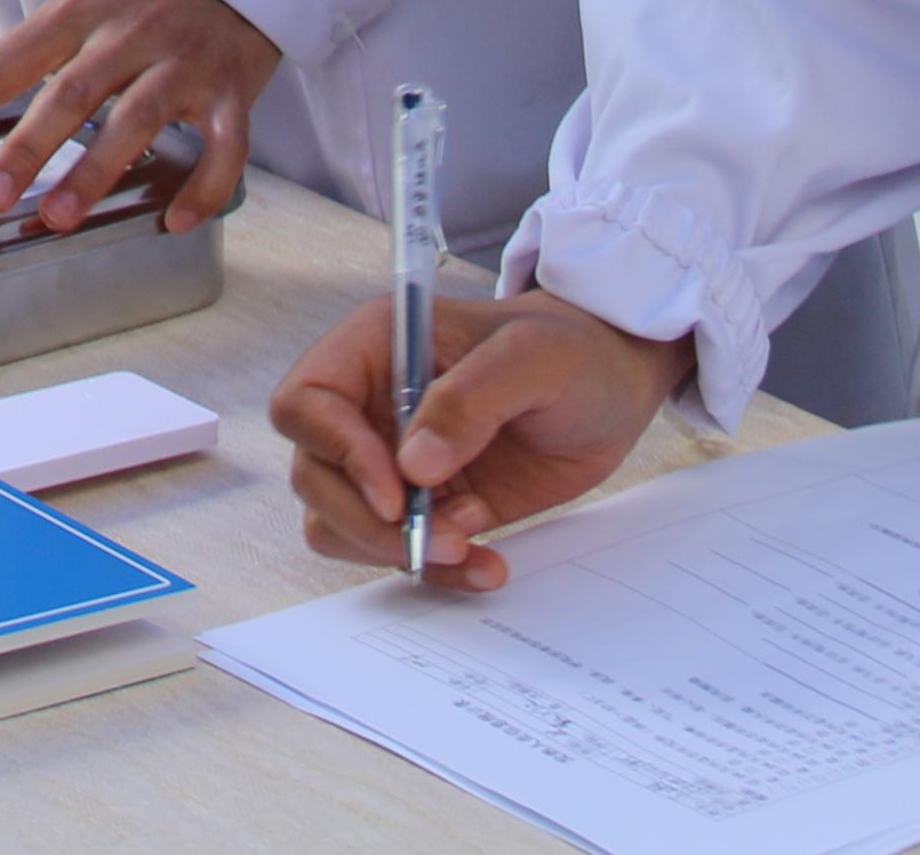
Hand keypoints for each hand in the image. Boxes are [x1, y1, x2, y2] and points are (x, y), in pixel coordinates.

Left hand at [0, 0, 276, 233]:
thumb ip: (39, 50)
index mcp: (74, 12)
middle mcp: (125, 34)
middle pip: (68, 93)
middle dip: (26, 148)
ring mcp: (181, 61)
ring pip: (136, 119)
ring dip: (95, 170)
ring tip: (59, 216)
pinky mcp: (231, 87)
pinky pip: (222, 144)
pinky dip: (202, 185)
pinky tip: (173, 221)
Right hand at [271, 287, 689, 593]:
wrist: (612, 384)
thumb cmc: (572, 349)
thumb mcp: (533, 358)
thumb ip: (471, 400)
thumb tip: (414, 465)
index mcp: (374, 348)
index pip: (307, 403)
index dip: (337, 452)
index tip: (398, 494)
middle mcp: (369, 404)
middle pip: (314, 474)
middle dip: (368, 520)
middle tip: (442, 537)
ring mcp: (392, 458)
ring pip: (340, 522)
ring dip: (396, 549)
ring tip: (469, 542)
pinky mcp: (426, 502)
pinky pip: (399, 549)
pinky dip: (435, 571)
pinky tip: (487, 565)